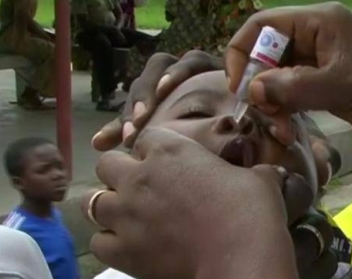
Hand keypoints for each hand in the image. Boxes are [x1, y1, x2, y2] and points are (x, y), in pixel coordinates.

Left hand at [82, 127, 304, 278]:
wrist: (241, 259)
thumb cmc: (252, 212)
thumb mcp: (260, 180)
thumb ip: (255, 170)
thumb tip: (270, 171)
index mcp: (170, 150)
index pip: (145, 138)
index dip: (154, 151)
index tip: (167, 165)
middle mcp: (139, 177)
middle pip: (108, 165)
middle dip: (121, 174)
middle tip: (143, 191)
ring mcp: (125, 214)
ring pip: (94, 202)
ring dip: (110, 208)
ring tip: (130, 220)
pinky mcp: (121, 251)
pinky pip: (98, 242)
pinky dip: (110, 243)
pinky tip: (128, 247)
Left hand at [92, 51, 222, 150]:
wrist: (255, 134)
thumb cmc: (215, 141)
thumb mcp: (176, 144)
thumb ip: (139, 138)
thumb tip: (96, 144)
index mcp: (160, 102)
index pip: (133, 105)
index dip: (122, 121)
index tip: (118, 142)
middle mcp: (171, 83)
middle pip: (144, 81)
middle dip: (137, 102)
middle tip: (135, 127)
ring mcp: (190, 71)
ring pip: (162, 65)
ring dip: (154, 84)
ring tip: (152, 106)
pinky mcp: (212, 64)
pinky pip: (192, 60)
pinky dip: (178, 71)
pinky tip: (172, 87)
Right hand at [226, 2, 351, 145]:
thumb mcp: (341, 86)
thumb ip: (294, 86)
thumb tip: (251, 89)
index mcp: (321, 22)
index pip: (265, 25)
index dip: (244, 51)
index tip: (239, 85)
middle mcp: (317, 38)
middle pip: (268, 54)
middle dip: (259, 84)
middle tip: (262, 113)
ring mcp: (320, 63)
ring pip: (278, 78)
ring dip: (272, 103)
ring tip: (280, 129)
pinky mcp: (325, 86)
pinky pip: (293, 94)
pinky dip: (286, 111)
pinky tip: (288, 131)